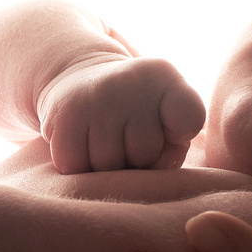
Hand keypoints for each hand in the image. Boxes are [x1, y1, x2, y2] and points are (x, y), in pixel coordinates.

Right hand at [35, 54, 206, 173]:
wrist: (78, 81)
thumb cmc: (134, 113)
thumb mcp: (167, 115)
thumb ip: (175, 144)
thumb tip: (140, 175)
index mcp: (163, 76)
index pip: (189, 116)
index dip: (180, 135)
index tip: (170, 129)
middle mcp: (128, 80)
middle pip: (145, 154)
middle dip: (138, 159)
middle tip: (126, 139)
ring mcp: (93, 98)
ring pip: (109, 167)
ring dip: (106, 168)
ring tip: (104, 144)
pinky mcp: (63, 117)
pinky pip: (76, 168)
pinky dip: (78, 167)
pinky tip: (81, 146)